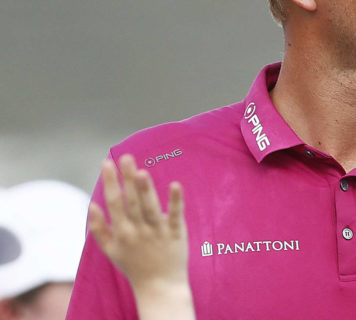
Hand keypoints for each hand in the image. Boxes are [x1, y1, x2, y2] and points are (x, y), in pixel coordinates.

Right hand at [88, 154, 194, 319]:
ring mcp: (158, 231)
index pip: (114, 203)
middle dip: (126, 178)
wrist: (159, 287)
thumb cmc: (134, 266)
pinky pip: (175, 215)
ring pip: (150, 207)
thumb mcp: (111, 251)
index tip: (106, 162)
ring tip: (141, 171)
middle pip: (131, 201)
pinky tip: (176, 185)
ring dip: (146, 190)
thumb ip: (99, 229)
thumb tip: (91, 205)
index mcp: (122, 232)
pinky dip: (176, 201)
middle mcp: (138, 230)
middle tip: (124, 156)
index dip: (110, 182)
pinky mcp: (176, 233)